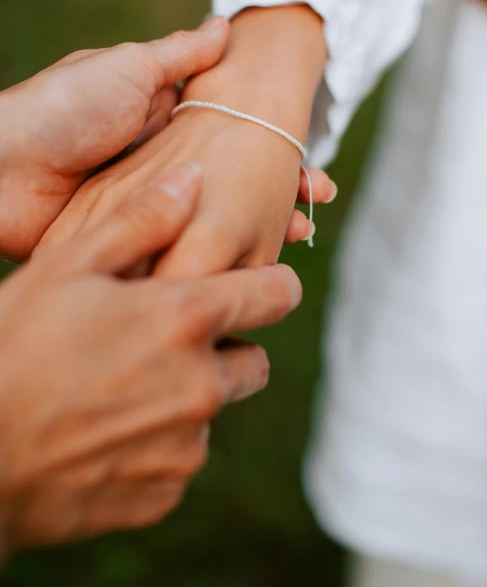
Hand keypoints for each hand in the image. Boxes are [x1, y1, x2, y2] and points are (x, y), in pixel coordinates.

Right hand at [0, 163, 300, 553]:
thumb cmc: (12, 347)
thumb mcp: (67, 267)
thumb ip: (141, 220)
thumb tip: (193, 177)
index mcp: (185, 320)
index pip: (277, 296)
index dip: (275, 286)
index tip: (261, 286)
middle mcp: (200, 386)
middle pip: (254, 362)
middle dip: (226, 348)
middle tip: (168, 341)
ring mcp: (185, 446)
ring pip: (212, 411)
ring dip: (186, 397)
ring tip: (121, 386)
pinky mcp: (164, 492)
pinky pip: (180, 457)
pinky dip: (159, 442)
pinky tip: (106, 428)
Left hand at [39, 6, 331, 273]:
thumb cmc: (58, 108)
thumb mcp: (124, 69)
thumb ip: (177, 56)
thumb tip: (224, 25)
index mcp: (164, 128)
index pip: (235, 141)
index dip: (275, 153)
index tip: (311, 167)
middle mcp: (161, 172)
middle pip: (231, 185)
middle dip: (277, 193)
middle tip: (316, 202)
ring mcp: (146, 211)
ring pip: (212, 223)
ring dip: (256, 229)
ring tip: (297, 235)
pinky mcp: (126, 245)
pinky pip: (176, 255)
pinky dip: (210, 263)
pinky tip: (243, 272)